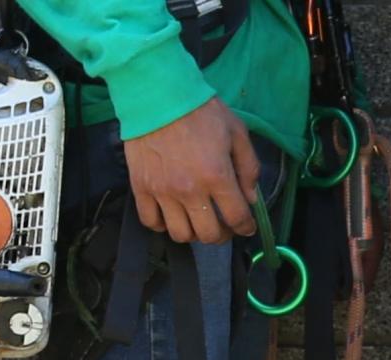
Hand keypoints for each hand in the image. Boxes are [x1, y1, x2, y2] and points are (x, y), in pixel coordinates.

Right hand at [127, 100, 259, 245]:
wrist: (157, 94)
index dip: (246, 227)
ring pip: (181, 234)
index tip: (246, 226)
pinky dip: (163, 224)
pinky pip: (151, 221)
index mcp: (217, 176)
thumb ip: (249, 168)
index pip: (237, 218)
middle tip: (223, 223)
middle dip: (222, 234)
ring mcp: (162, 191)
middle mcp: (190, 190)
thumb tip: (250, 198)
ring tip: (197, 219)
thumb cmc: (199, 110)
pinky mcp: (141, 187)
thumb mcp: (237, 132)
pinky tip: (172, 214)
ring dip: (193, 232)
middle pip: (209, 235)